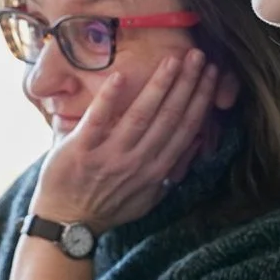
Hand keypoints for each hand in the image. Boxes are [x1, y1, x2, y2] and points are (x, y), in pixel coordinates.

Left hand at [34, 49, 218, 231]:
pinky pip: (98, 120)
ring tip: (173, 59)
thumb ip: (170, 170)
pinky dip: (110, 99)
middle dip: (187, 84)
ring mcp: (110, 157)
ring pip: (142, 116)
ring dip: (160, 85)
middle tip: (199, 55)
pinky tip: (120, 75)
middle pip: (170, 117)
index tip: (212, 75)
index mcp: (156, 170)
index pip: (186, 128)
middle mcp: (138, 163)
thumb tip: (195, 144)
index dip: (201, 100)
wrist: (67, 223)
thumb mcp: (148, 196)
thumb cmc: (108, 207)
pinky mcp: (81, 151)